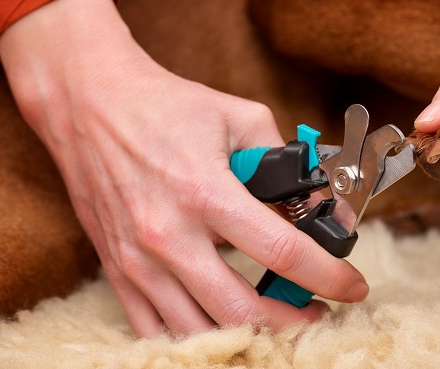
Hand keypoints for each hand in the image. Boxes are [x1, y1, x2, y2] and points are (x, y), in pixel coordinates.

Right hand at [0, 0, 367, 335]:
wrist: (88, 103)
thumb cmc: (165, 106)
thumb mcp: (238, 116)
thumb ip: (282, 158)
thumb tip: (313, 200)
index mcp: (205, 193)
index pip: (281, 252)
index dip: (327, 276)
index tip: (351, 287)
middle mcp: (169, 236)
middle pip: (241, 310)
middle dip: (292, 322)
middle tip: (317, 313)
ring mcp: (138, 260)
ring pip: (198, 330)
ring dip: (246, 334)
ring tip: (274, 320)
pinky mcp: (117, 269)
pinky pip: (154, 328)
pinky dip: (195, 335)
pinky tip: (223, 322)